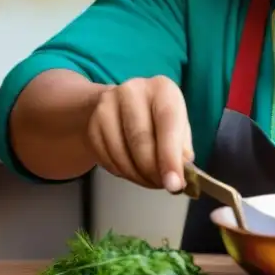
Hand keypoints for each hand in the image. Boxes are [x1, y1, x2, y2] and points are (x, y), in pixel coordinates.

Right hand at [86, 75, 193, 191]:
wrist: (122, 105)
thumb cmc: (158, 118)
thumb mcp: (178, 126)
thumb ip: (182, 148)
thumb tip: (180, 173)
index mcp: (162, 88)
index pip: (167, 124)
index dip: (170, 157)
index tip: (174, 185)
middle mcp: (133, 90)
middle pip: (141, 140)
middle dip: (153, 171)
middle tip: (162, 186)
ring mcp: (108, 105)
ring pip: (121, 152)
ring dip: (137, 176)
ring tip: (149, 180)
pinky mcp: (92, 123)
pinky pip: (105, 158)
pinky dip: (121, 172)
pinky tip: (131, 171)